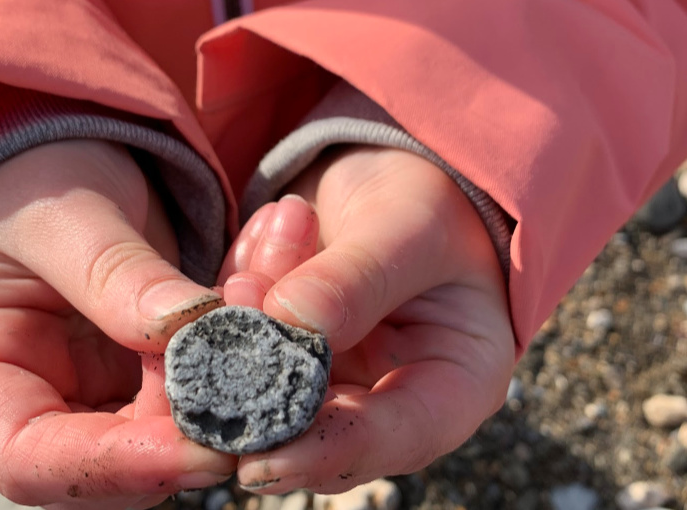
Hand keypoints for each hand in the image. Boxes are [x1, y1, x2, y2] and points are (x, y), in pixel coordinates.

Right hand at [0, 140, 235, 508]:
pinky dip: (244, 329)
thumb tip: (193, 330)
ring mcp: (94, 390)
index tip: (206, 450)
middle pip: (118, 455)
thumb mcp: (60, 213)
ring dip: (238, 366)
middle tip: (266, 359)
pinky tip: (270, 262)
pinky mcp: (143, 370)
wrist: (54, 159)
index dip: (120, 468)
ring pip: (177, 420)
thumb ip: (115, 273)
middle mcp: (34, 399)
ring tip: (270, 279)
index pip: (32, 459)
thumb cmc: (26, 178)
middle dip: (199, 418)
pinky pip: (204, 373)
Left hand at [220, 147, 514, 493]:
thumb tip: (287, 321)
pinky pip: (237, 334)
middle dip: (265, 369)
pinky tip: (273, 227)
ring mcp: (327, 373)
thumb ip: (358, 278)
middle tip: (244, 293)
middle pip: (313, 425)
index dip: (329, 453)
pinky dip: (243, 279)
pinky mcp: (280, 347)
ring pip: (262, 376)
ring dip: (255, 301)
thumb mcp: (413, 227)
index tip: (262, 460)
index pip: (397, 438)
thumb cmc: (431, 203)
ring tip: (284, 224)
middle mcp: (384, 394)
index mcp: (452, 384)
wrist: (393, 175)